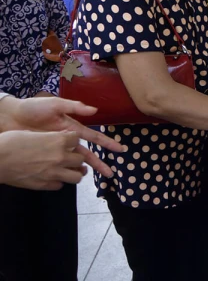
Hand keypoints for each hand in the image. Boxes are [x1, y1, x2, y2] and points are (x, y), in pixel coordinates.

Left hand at [0, 97, 124, 168]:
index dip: (107, 143)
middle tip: (110, 174)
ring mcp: (56, 149)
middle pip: (87, 154)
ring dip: (84, 170)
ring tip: (92, 180)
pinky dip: (66, 172)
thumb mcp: (54, 104)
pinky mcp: (45, 155)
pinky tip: (71, 179)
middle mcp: (67, 140)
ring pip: (74, 162)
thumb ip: (74, 107)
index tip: (120, 150)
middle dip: (99, 163)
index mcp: (72, 127)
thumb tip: (95, 110)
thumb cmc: (33, 108)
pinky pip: (59, 166)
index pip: (94, 137)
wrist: (9, 117)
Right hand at [0, 130, 90, 189]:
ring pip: (77, 176)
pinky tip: (52, 177)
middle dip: (76, 157)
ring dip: (74, 172)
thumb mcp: (31, 133)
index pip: (77, 139)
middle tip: (69, 157)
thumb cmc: (10, 143)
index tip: (68, 141)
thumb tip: (57, 137)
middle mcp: (60, 157)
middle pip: (81, 159)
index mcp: (58, 141)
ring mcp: (54, 173)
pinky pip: (60, 185)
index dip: (72, 139)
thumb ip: (49, 137)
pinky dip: (58, 182)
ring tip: (68, 170)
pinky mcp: (45, 185)